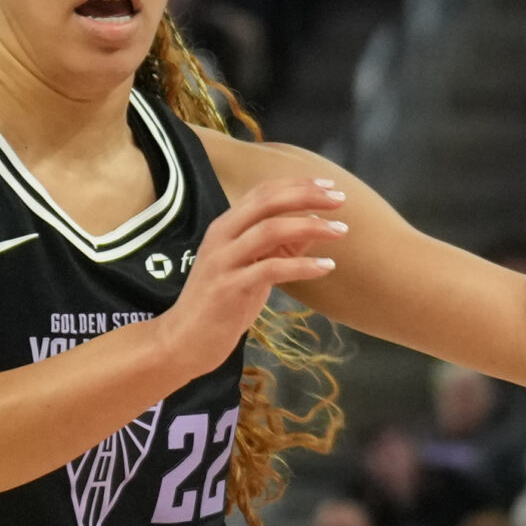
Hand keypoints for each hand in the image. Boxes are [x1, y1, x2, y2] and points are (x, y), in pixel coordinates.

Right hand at [156, 177, 344, 377]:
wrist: (185, 340)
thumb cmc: (223, 302)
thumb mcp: (253, 266)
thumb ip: (280, 246)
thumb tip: (315, 224)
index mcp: (226, 226)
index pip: (263, 192)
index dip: (298, 185)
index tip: (330, 185)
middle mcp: (221, 237)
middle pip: (266, 202)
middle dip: (306, 195)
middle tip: (341, 199)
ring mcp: (223, 261)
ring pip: (269, 230)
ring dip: (310, 226)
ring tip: (341, 231)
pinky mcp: (229, 288)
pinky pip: (271, 269)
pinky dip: (303, 265)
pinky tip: (327, 266)